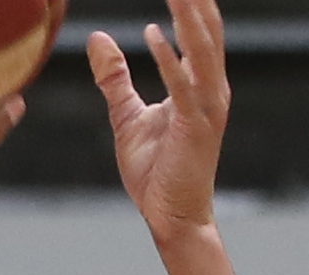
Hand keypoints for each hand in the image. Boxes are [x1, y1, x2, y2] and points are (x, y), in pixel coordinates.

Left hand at [88, 0, 228, 234]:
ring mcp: (206, 109)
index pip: (200, 31)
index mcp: (200, 85)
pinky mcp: (194, 129)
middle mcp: (210, 91)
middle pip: (208, 31)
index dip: (192, 1)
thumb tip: (97, 37)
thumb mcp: (127, 116)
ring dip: (188, 16)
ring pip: (202, 51)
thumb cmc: (156, 172)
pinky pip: (182, 87)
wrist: (172, 218)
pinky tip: (152, 33)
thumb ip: (114, 77)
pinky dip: (169, 60)